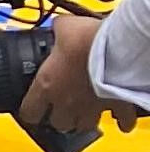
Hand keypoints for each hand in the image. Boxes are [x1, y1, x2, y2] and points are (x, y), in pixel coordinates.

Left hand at [26, 11, 121, 137]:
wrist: (118, 47)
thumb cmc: (87, 39)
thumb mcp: (64, 28)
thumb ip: (57, 30)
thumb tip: (59, 25)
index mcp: (47, 84)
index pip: (29, 112)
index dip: (31, 111)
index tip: (34, 109)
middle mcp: (67, 101)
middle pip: (59, 123)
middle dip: (60, 117)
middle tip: (63, 109)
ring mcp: (92, 106)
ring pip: (85, 126)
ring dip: (85, 121)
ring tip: (86, 113)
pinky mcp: (117, 105)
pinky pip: (121, 122)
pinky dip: (122, 122)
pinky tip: (122, 121)